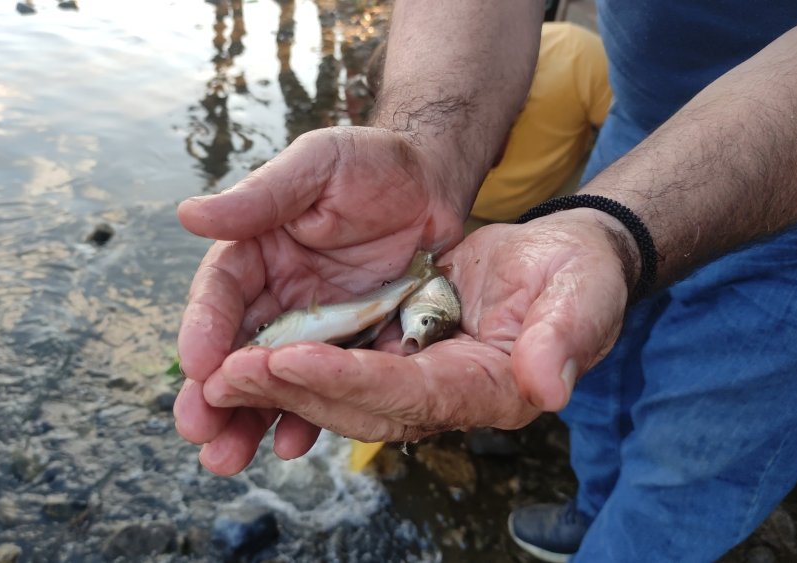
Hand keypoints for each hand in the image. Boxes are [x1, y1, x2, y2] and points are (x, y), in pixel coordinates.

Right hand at [174, 126, 471, 475]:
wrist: (433, 186)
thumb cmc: (373, 164)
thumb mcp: (318, 165)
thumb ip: (262, 195)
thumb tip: (190, 214)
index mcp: (256, 247)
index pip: (221, 290)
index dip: (205, 327)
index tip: (198, 364)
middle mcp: (274, 292)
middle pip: (235, 346)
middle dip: (213, 392)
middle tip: (197, 431)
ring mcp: (309, 325)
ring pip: (271, 378)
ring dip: (247, 419)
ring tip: (226, 459)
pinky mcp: (345, 347)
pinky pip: (323, 386)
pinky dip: (305, 415)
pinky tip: (292, 444)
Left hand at [201, 208, 632, 445]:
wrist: (561, 263)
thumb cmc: (578, 273)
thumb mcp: (583, 291)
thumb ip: (567, 337)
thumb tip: (546, 387)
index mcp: (488, 387)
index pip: (408, 392)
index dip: (348, 380)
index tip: (287, 360)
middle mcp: (444, 397)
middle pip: (356, 405)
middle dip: (288, 394)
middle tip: (220, 379)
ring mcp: (416, 382)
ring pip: (334, 396)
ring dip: (274, 391)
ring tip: (213, 380)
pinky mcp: (396, 361)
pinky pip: (335, 374)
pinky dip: (289, 371)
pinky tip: (244, 363)